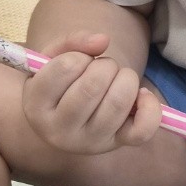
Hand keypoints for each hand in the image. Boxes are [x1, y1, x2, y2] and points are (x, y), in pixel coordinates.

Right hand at [22, 30, 161, 154]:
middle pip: (94, 85)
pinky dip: (150, 107)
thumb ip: (73, 41)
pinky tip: (141, 95)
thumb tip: (103, 40)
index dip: (81, 56)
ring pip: (119, 103)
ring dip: (126, 79)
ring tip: (118, 79)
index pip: (67, 66)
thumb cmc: (58, 84)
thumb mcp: (54, 57)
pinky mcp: (116, 144)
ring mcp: (89, 142)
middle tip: (103, 68)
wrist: (64, 119)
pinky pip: (142, 130)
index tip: (80, 62)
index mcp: (35, 106)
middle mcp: (59, 131)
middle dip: (106, 65)